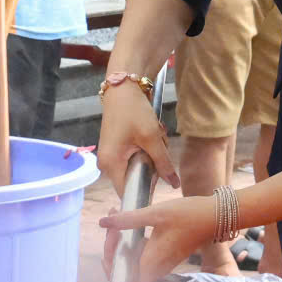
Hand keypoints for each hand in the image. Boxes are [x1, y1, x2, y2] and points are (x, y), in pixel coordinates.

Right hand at [96, 79, 176, 195]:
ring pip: (136, 169)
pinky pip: (134, 160)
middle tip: (159, 148)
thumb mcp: (152, 137)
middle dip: (152, 169)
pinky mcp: (116, 150)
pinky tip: (150, 136)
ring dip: (151, 157)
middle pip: (134, 181)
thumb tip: (174, 184)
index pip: (128, 193)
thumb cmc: (133, 111)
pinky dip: (145, 151)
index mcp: (111, 164)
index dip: (145, 193)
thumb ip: (163, 163)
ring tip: (155, 137)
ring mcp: (111, 157)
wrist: (122, 88)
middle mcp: (107, 165)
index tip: (161, 185)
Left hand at [100, 193, 212, 281]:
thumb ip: (129, 219)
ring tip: (117, 220)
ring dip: (121, 246)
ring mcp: (162, 264)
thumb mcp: (156, 213)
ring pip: (133, 264)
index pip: (123, 280)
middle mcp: (157, 268)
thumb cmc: (189, 215)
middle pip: (125, 272)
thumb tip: (102, 222)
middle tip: (112, 228)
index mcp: (153, 261)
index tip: (111, 241)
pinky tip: (132, 223)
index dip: (111, 267)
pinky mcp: (166, 257)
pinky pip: (143, 257)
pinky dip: (133, 244)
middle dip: (113, 252)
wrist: (216, 216)